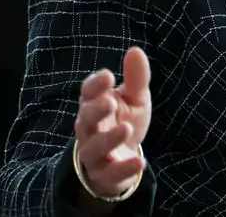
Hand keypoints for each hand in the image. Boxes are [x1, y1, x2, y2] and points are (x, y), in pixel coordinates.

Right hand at [75, 47, 151, 197]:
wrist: (123, 160)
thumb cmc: (124, 122)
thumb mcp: (135, 99)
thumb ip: (136, 78)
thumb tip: (135, 50)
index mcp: (94, 105)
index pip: (87, 93)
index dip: (95, 85)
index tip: (108, 76)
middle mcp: (89, 129)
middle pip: (85, 120)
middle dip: (95, 111)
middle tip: (110, 102)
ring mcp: (94, 153)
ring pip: (94, 147)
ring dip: (109, 139)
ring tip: (126, 128)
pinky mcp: (105, 175)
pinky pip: (110, 174)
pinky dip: (124, 169)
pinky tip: (140, 162)